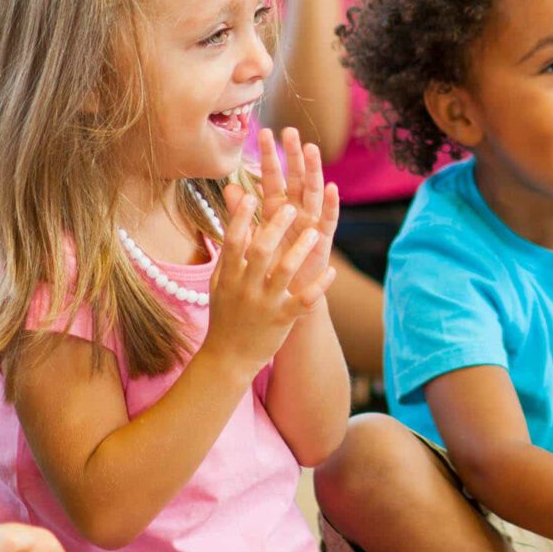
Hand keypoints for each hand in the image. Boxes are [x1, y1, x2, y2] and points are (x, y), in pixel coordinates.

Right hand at [201, 138, 329, 374]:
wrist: (228, 357)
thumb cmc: (227, 313)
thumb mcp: (220, 281)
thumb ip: (230, 250)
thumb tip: (233, 216)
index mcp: (228, 276)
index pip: (232, 241)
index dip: (241, 217)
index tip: (252, 194)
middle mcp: (245, 287)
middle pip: (260, 251)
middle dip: (276, 227)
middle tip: (291, 207)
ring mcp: (265, 304)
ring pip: (285, 272)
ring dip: (300, 250)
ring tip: (315, 232)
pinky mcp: (282, 320)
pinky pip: (304, 300)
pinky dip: (319, 285)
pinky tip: (332, 271)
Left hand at [252, 127, 339, 324]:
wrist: (282, 300)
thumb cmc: (266, 269)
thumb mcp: (251, 238)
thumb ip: (242, 214)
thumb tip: (230, 186)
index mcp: (277, 211)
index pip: (273, 178)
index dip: (269, 157)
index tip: (263, 132)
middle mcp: (296, 214)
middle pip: (295, 179)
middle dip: (293, 156)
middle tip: (290, 131)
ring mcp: (311, 226)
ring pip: (312, 193)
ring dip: (312, 172)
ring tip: (311, 150)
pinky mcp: (322, 243)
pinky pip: (328, 221)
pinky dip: (330, 205)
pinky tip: (331, 188)